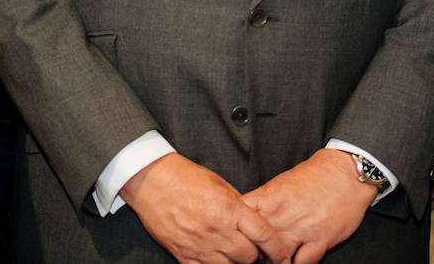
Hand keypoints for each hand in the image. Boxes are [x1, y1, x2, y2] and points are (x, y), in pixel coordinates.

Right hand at [120, 153, 295, 263]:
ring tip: (231, 251)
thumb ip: (240, 207)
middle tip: (251, 247)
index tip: (281, 255)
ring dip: (235, 261)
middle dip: (254, 254)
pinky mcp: (184, 256)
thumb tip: (254, 225)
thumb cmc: (186, 178)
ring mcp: (200, 246)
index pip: (263, 235)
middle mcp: (217, 230)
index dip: (276, 249)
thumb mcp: (220, 185)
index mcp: (229, 209)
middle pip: (249, 257)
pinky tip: (214, 257)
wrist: (152, 181)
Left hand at [242, 149, 377, 263]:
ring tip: (271, 259)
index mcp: (269, 198)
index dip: (234, 231)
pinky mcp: (318, 242)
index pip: (240, 219)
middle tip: (251, 252)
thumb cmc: (314, 177)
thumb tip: (246, 215)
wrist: (347, 173)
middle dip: (251, 250)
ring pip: (274, 259)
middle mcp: (281, 216)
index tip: (234, 237)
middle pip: (254, 243)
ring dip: (272, 261)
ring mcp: (300, 230)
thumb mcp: (280, 185)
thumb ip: (263, 202)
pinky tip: (292, 262)